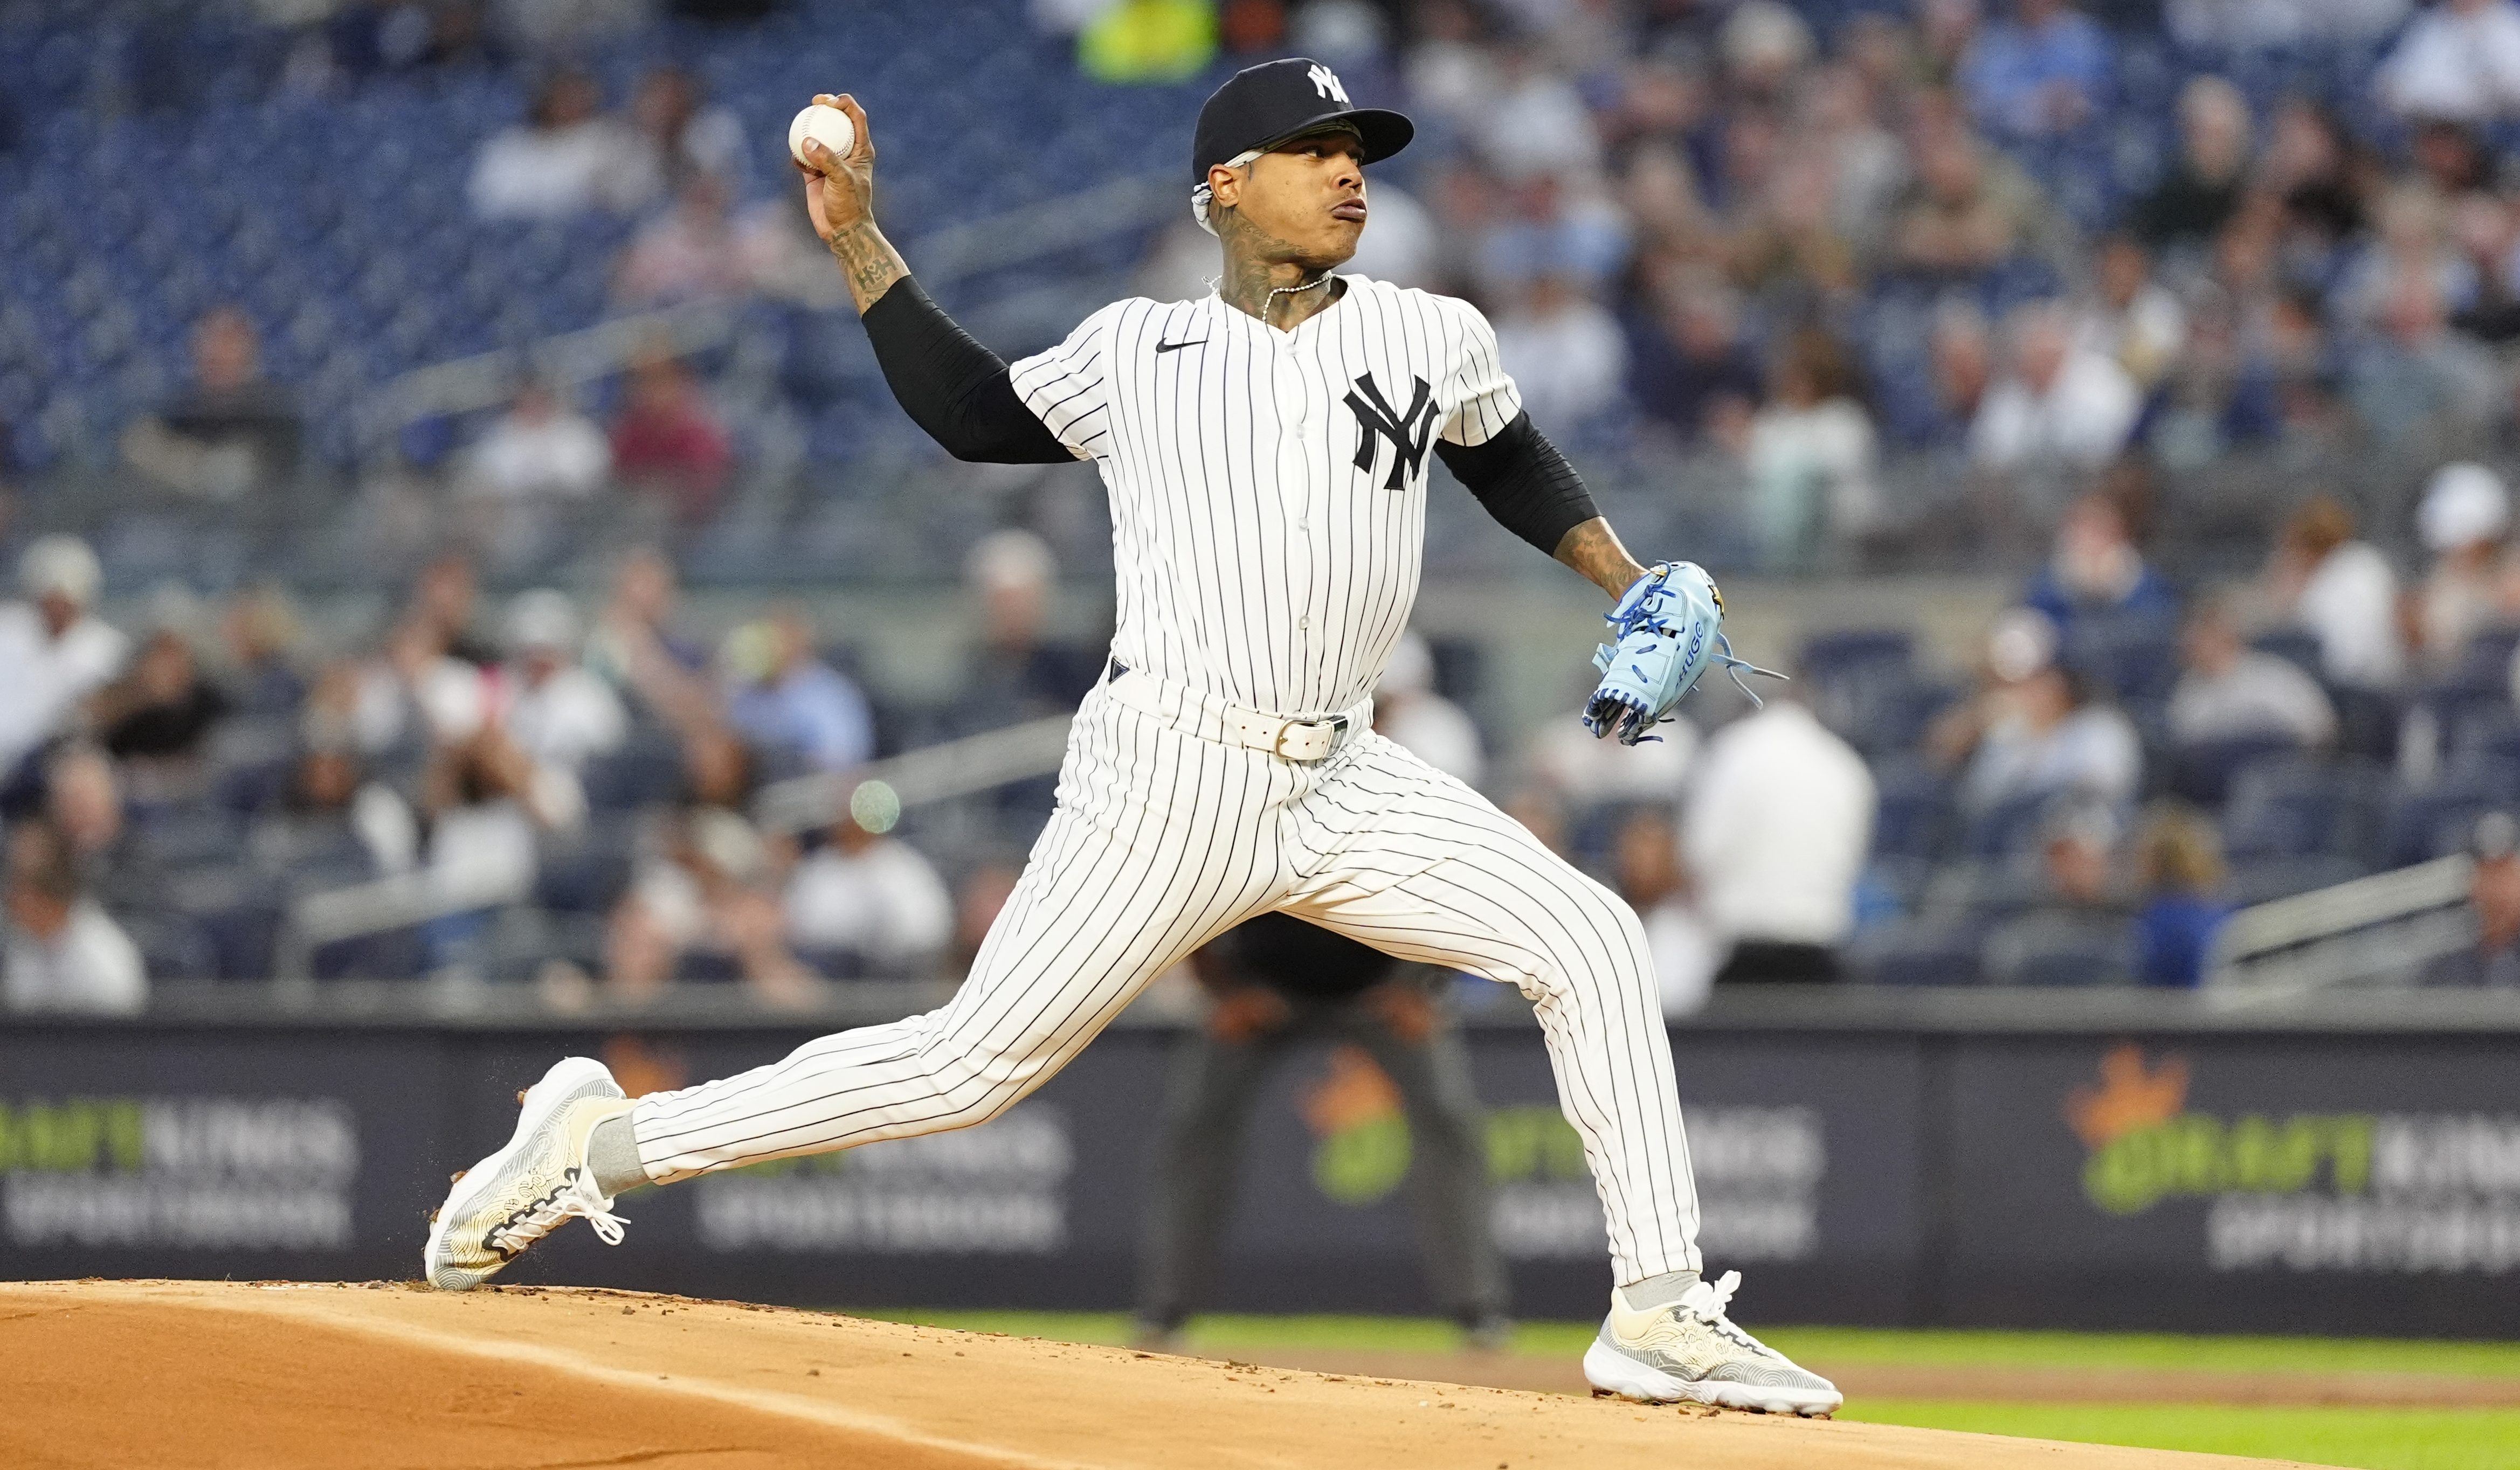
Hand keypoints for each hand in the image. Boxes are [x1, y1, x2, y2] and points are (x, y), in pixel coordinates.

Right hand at [796, 93, 874, 241]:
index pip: (856, 117)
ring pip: (817, 136)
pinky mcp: (814, 173)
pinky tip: (795, 158)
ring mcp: (829, 161)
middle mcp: (846, 152)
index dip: (844, 103)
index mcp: (860, 149)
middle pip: (836, 121)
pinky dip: (797, 154)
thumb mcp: (842, 180)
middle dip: (825, 108)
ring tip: (799, 124)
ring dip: (808, 129)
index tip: (829, 102)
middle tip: (814, 102)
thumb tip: (807, 142)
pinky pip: (803, 156)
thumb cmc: (849, 205)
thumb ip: (826, 160)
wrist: (841, 230)